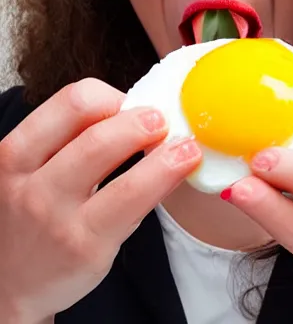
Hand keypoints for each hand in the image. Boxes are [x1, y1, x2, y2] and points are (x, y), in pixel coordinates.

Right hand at [0, 79, 202, 323]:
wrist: (6, 285)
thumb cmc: (30, 216)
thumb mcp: (30, 171)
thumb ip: (70, 140)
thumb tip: (136, 105)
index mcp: (14, 155)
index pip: (71, 103)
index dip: (111, 96)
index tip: (130, 103)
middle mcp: (30, 187)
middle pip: (99, 135)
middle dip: (142, 120)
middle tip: (163, 120)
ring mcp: (58, 220)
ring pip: (124, 175)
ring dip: (166, 152)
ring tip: (186, 144)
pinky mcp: (86, 248)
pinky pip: (137, 205)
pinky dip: (167, 179)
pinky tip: (182, 168)